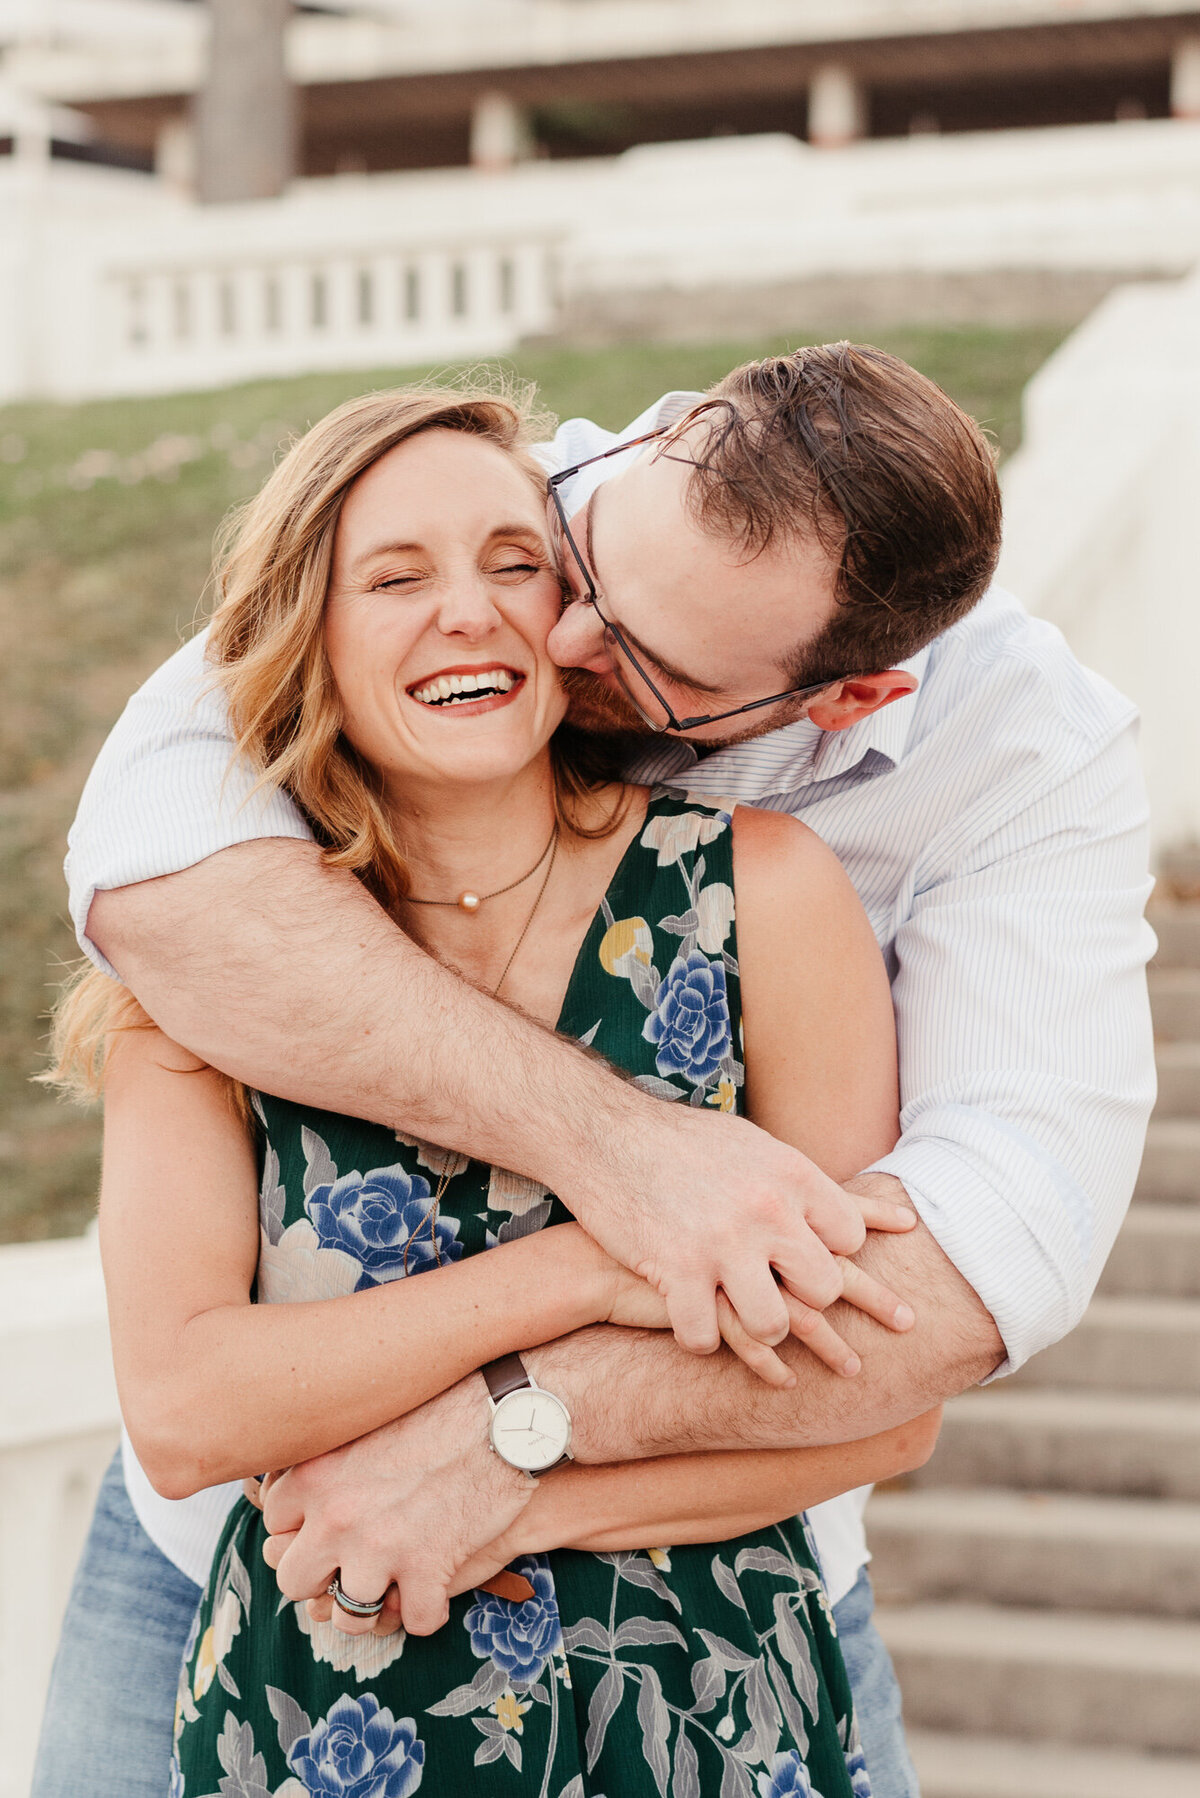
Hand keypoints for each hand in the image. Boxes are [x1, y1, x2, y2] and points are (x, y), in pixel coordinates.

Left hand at [262, 1375, 535, 1638]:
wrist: (507, 1413)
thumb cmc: (444, 1405)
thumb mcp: (369, 1418)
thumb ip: (329, 1455)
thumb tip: (298, 1485)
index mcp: (316, 1473)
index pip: (272, 1525)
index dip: (302, 1530)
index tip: (326, 1528)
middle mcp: (337, 1515)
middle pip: (293, 1581)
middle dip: (322, 1578)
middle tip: (352, 1563)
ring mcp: (380, 1548)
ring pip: (347, 1617)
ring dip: (371, 1606)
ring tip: (392, 1586)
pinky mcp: (427, 1569)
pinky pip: (415, 1621)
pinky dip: (429, 1610)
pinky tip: (438, 1588)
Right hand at [573, 1104, 916, 1362]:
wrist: (602, 1132)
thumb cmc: (680, 1141)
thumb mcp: (751, 1145)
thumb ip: (803, 1184)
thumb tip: (868, 1210)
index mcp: (791, 1174)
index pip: (849, 1236)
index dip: (835, 1253)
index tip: (810, 1257)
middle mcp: (767, 1209)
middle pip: (824, 1287)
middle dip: (806, 1301)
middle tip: (780, 1295)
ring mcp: (723, 1244)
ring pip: (773, 1323)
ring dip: (758, 1330)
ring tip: (742, 1320)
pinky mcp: (677, 1271)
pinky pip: (704, 1338)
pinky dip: (697, 1338)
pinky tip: (690, 1325)